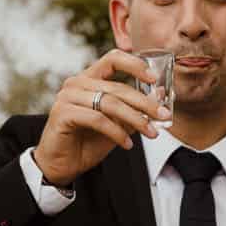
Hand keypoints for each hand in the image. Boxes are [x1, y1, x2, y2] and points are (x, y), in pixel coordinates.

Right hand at [31, 50, 169, 186]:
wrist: (61, 166)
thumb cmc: (87, 142)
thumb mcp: (117, 124)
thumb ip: (134, 109)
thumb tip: (162, 96)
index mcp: (89, 79)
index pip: (113, 59)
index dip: (135, 65)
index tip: (155, 79)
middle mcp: (76, 83)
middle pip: (117, 87)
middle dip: (145, 103)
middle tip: (164, 115)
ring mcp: (67, 97)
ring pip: (110, 103)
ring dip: (135, 119)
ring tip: (151, 133)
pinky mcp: (63, 113)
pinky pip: (98, 119)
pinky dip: (116, 132)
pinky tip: (127, 144)